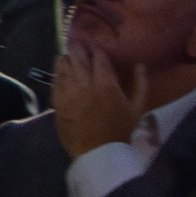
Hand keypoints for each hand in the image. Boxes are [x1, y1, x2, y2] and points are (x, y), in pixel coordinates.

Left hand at [52, 43, 145, 160]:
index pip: (98, 56)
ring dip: (65, 58)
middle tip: (76, 43)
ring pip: (63, 66)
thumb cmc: (120, 131)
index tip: (94, 45)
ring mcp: (69, 92)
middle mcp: (85, 84)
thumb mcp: (137, 108)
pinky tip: (59, 72)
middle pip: (77, 56)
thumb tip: (141, 65)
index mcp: (106, 83)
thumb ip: (141, 84)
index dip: (95, 48)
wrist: (98, 153)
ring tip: (67, 56)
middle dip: (77, 47)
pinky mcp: (58, 102)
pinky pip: (54, 81)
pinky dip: (57, 74)